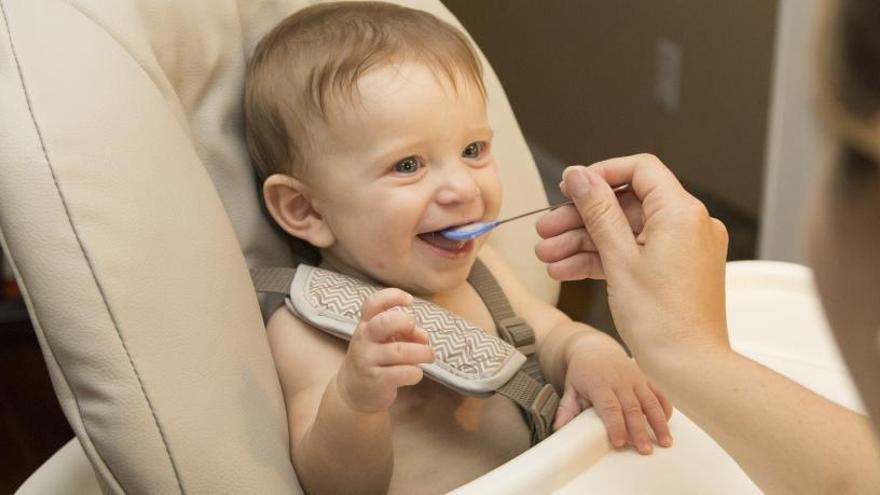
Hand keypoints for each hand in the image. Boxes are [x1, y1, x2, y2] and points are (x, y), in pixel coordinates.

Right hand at [336, 288, 433, 412]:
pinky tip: (415, 374)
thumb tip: (423, 337)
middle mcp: (364, 340)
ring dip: (422, 352)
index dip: (392, 296)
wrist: (353, 392)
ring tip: (429, 356)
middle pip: (385, 322)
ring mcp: (367, 360)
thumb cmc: (375, 359)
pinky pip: (402, 373)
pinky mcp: (376, 381)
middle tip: (418, 334)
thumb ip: (404, 332)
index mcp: (366, 325)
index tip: (409, 301)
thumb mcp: (384, 340)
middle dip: (407, 323)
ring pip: (400, 351)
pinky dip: (416, 372)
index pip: (373, 303)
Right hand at [535, 154, 729, 373]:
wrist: (690, 368)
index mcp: (681, 213)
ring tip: (548, 257)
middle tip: (547, 230)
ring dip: (584, 242)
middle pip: (626, 204)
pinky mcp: (676, 270)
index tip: (569, 187)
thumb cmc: (663, 322)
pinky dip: (604, 259)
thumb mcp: (619, 259)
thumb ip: (598, 211)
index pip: (640, 170)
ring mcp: (684, 249)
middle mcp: (689, 225)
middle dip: (581, 217)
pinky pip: (635, 253)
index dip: (600, 174)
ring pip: (625, 232)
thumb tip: (580, 177)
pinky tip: (568, 270)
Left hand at [554, 332, 672, 453]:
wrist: (594, 348)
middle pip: (632, 407)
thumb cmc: (581, 373)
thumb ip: (566, 409)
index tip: (619, 442)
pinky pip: (659, 393)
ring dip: (659, 423)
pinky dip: (665, 408)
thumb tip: (559, 430)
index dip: (615, 425)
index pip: (609, 406)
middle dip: (639, 430)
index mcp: (599, 383)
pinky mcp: (645, 378)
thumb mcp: (570, 388)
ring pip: (650, 402)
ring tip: (665, 442)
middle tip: (645, 450)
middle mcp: (620, 380)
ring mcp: (635, 378)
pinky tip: (667, 424)